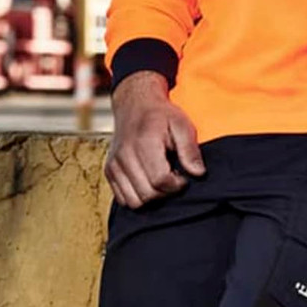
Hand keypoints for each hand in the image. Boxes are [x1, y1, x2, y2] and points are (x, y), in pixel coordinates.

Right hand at [105, 70, 204, 208]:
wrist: (134, 105)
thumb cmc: (161, 116)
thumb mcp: (182, 125)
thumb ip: (190, 149)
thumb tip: (198, 173)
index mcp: (144, 142)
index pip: (160, 180)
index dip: (177, 185)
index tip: (182, 176)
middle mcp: (124, 155)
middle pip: (147, 194)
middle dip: (165, 192)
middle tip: (173, 177)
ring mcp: (114, 164)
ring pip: (134, 201)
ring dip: (150, 196)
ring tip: (159, 179)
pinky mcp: (109, 170)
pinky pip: (123, 199)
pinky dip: (136, 196)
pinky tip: (147, 181)